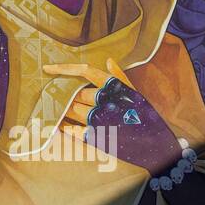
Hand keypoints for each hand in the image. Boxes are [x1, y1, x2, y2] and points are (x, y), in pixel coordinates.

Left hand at [43, 58, 182, 176]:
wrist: (157, 144)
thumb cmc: (145, 115)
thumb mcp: (136, 93)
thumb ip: (120, 76)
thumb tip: (108, 60)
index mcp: (114, 87)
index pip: (85, 71)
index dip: (64, 68)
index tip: (47, 68)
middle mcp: (106, 100)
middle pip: (76, 93)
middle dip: (66, 95)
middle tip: (56, 95)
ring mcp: (101, 119)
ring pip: (73, 110)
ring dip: (63, 110)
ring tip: (56, 109)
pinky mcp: (98, 136)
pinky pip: (74, 129)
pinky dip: (66, 127)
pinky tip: (61, 125)